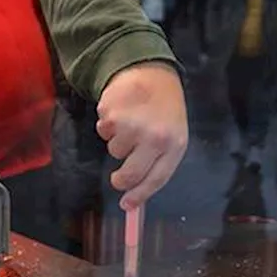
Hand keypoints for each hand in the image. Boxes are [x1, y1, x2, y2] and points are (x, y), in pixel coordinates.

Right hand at [96, 62, 187, 209]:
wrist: (150, 70)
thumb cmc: (163, 107)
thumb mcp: (172, 133)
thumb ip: (158, 161)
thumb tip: (133, 194)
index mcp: (174, 144)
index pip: (156, 179)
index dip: (139, 196)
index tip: (126, 205)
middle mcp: (154, 137)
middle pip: (130, 174)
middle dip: (121, 180)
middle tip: (117, 178)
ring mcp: (131, 125)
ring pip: (113, 151)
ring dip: (118, 142)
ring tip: (130, 123)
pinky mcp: (111, 113)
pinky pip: (103, 131)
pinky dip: (108, 126)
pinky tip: (122, 111)